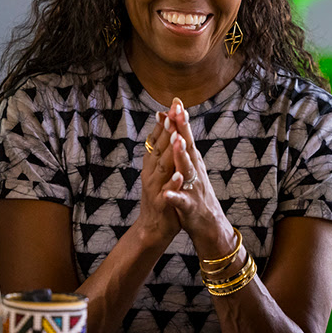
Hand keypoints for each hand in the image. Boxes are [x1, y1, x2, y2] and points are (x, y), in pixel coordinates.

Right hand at [135, 109, 181, 247]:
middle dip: (167, 130)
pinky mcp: (161, 205)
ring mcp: (155, 189)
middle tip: (173, 112)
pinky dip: (173, 185)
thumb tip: (164, 131)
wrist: (153, 228)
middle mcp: (151, 174)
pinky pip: (168, 194)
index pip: (159, 140)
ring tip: (177, 138)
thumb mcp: (160, 173)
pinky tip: (180, 176)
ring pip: (163, 168)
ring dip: (170, 153)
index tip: (173, 105)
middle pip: (159, 149)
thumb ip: (161, 154)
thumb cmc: (161, 198)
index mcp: (153, 166)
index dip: (166, 122)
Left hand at [159, 98, 236, 258]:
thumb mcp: (190, 169)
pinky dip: (175, 196)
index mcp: (193, 163)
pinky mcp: (189, 207)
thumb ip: (183, 149)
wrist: (209, 225)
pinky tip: (168, 192)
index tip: (176, 102)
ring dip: (182, 157)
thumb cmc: (196, 194)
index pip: (186, 138)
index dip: (181, 121)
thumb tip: (176, 125)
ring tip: (177, 143)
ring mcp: (193, 189)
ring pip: (187, 171)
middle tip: (178, 111)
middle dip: (183, 130)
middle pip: (189, 148)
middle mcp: (195, 172)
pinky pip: (181, 201)